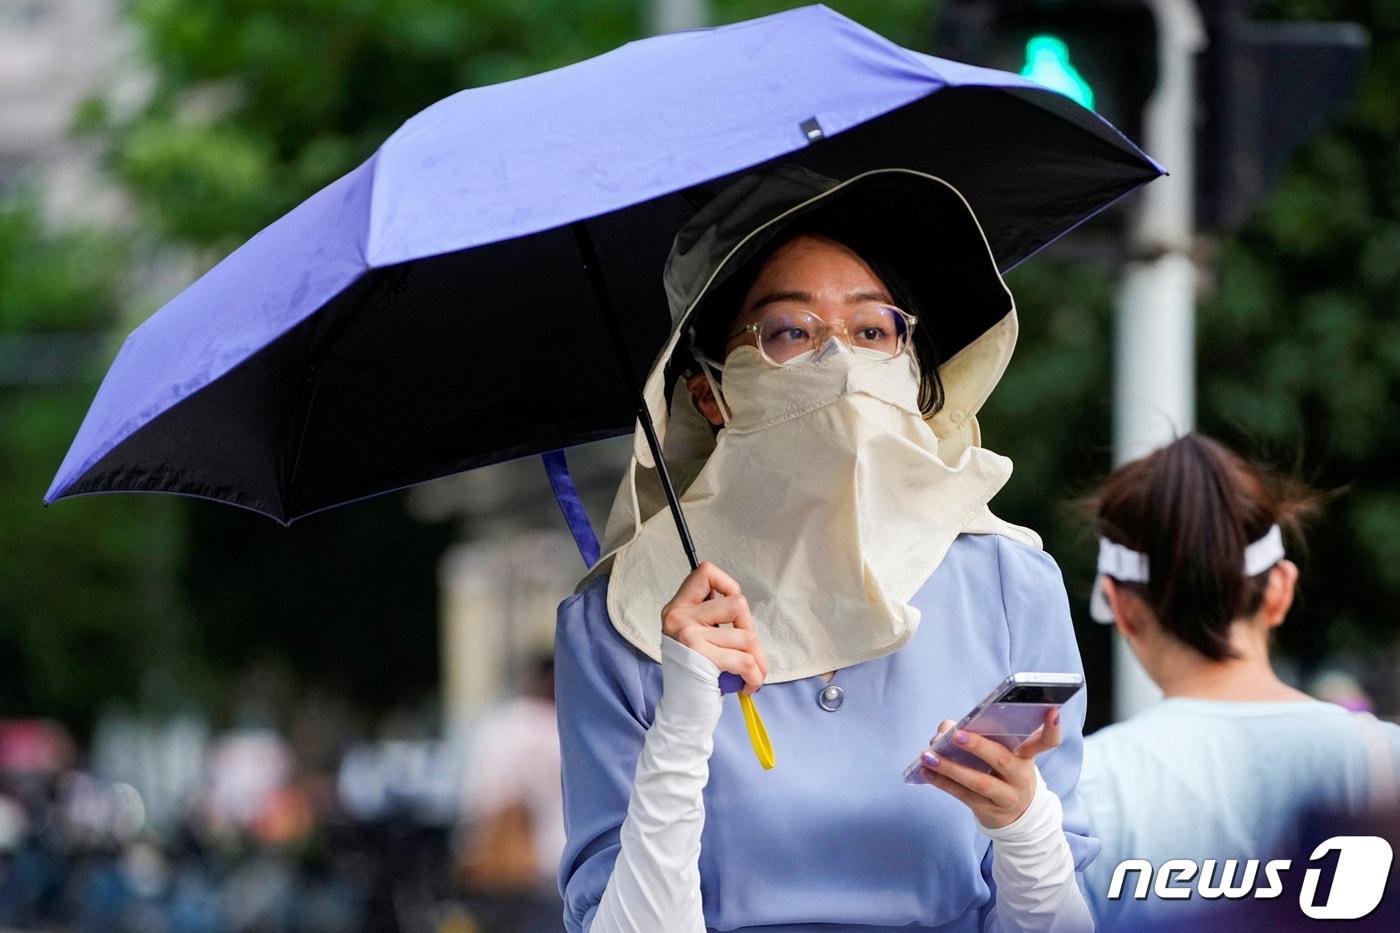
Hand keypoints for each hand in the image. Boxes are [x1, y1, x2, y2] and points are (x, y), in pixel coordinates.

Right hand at [660, 561, 768, 694]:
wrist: (681, 712)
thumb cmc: (694, 674)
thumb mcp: (693, 636)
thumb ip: (710, 616)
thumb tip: (739, 603)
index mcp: (677, 607)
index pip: (706, 572)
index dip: (728, 585)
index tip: (733, 612)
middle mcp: (679, 617)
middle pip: (737, 604)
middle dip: (751, 631)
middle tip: (749, 653)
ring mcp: (688, 636)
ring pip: (745, 635)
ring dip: (756, 659)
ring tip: (750, 674)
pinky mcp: (701, 658)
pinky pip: (745, 660)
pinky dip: (755, 675)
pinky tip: (749, 685)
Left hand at [918, 708, 1061, 828]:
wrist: (1017, 815)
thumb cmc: (1004, 772)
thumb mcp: (1003, 752)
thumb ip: (978, 733)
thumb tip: (945, 728)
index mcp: (1027, 755)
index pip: (1046, 741)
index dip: (1051, 728)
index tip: (1051, 711)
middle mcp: (1020, 775)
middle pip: (1002, 760)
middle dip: (978, 746)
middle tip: (956, 734)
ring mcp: (1006, 796)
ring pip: (979, 782)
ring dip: (950, 768)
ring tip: (928, 754)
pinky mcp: (989, 810)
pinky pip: (964, 796)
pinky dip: (943, 782)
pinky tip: (927, 771)